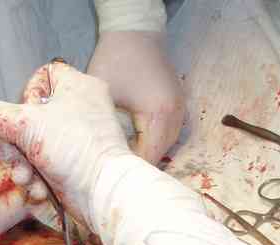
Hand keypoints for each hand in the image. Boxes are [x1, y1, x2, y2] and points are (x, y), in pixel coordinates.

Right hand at [0, 62, 131, 229]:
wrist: (103, 194)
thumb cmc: (76, 149)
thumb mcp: (27, 125)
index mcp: (77, 87)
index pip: (43, 75)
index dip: (26, 94)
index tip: (23, 113)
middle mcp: (78, 111)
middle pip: (29, 118)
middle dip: (16, 145)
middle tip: (16, 156)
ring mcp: (76, 140)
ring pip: (32, 146)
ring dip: (23, 166)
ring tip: (27, 178)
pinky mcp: (73, 166)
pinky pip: (43, 167)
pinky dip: (37, 179)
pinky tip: (39, 190)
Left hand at [87, 31, 184, 163]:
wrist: (136, 32)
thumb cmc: (115, 60)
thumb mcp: (102, 96)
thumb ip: (104, 127)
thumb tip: (99, 156)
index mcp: (159, 114)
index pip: (148, 156)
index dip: (130, 169)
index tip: (110, 176)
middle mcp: (176, 115)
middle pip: (160, 154)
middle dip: (138, 165)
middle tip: (114, 171)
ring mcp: (180, 110)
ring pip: (166, 145)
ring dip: (146, 153)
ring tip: (122, 160)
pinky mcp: (178, 105)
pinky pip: (168, 133)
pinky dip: (153, 141)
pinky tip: (134, 143)